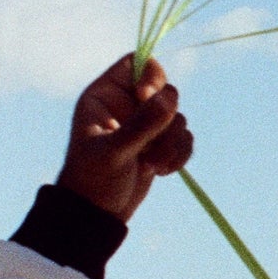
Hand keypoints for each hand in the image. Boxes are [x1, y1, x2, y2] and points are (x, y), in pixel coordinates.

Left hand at [58, 58, 193, 222]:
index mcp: (105, 96)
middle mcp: (126, 105)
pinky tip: (162, 171)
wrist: (98, 215)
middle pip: (166, 90)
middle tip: (152, 143)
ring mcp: (144, 124)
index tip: (147, 97)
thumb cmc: (93, 180)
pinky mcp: (159, 143)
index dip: (151, 76)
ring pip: (178, 117)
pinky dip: (179, 154)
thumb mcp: (114, 152)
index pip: (136, 63)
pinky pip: (184, 137)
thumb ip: (142, 124)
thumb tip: (169, 97)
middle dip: (166, 120)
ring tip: (152, 166)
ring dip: (171, 144)